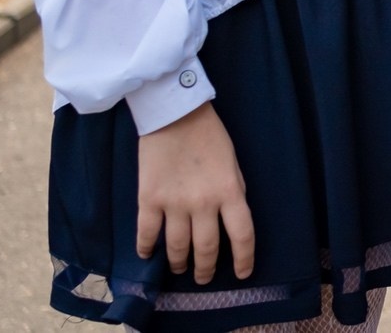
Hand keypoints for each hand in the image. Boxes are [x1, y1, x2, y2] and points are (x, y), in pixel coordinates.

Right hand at [136, 102, 255, 282]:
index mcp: (230, 191)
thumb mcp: (233, 163)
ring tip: (180, 268)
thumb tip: (230, 218)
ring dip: (179, 263)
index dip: (244, 259)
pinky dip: (147, 249)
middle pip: (206, 248)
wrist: (174, 113)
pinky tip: (148, 255)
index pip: (242, 236)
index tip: (241, 273)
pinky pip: (147, 234)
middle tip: (202, 277)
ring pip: (177, 247)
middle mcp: (203, 203)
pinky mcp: (149, 199)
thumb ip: (233, 191)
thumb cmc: (209, 135)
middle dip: (205, 269)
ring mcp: (174, 203)